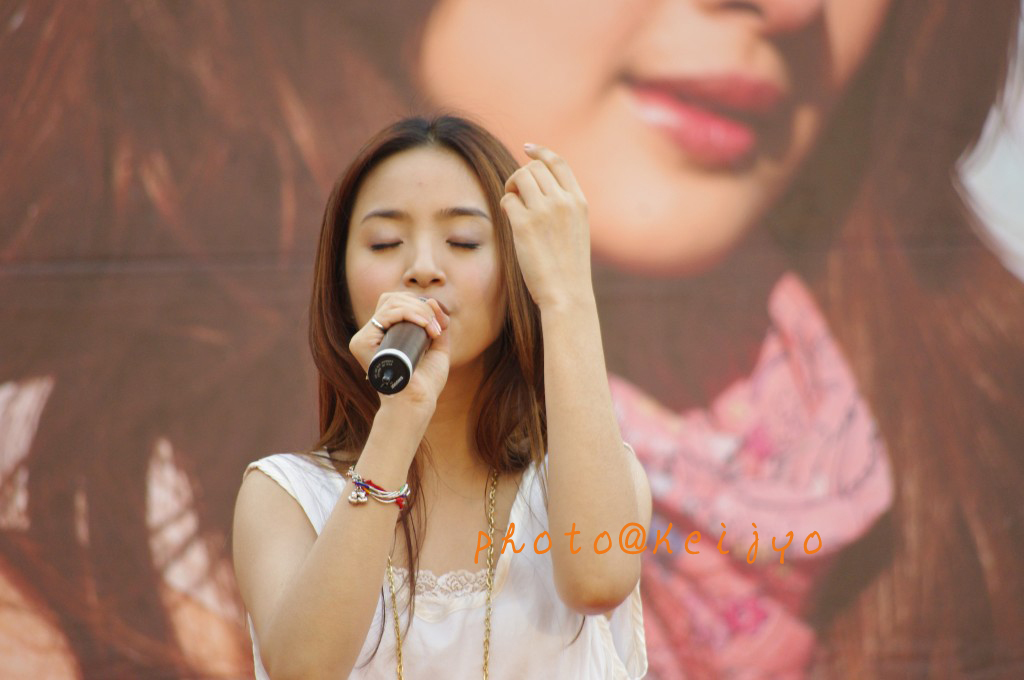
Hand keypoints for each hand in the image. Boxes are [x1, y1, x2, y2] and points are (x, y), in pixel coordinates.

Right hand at [349, 293, 450, 410]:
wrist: (417, 402)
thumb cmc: (426, 382)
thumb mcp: (437, 348)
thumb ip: (438, 326)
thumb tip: (432, 301)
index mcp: (385, 334)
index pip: (396, 302)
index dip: (417, 304)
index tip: (437, 322)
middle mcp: (372, 334)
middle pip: (392, 298)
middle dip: (420, 306)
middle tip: (437, 326)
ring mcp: (365, 337)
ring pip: (391, 304)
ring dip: (418, 311)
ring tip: (433, 330)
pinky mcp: (361, 343)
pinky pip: (385, 315)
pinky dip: (408, 314)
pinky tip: (423, 324)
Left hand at [500, 144, 593, 310]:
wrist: (567, 294)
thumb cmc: (568, 268)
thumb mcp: (576, 230)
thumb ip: (564, 206)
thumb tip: (538, 186)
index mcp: (579, 202)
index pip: (559, 163)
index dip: (541, 152)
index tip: (528, 148)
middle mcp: (564, 202)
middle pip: (534, 168)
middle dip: (521, 176)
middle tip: (515, 193)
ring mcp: (545, 212)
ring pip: (520, 178)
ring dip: (510, 187)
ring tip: (512, 205)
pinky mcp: (525, 225)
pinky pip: (508, 199)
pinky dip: (505, 205)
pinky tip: (510, 220)